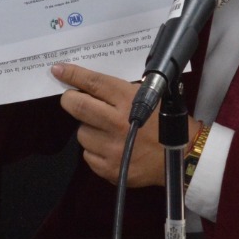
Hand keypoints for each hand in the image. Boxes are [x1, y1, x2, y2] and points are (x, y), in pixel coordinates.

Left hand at [51, 62, 164, 187]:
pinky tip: (111, 148)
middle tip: (71, 99)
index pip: (93, 82)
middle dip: (69, 100)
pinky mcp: (109, 168)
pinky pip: (88, 155)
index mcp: (128, 100)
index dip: (72, 74)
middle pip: (77, 106)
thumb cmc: (164, 121)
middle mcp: (117, 122)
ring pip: (81, 133)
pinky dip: (95, 150)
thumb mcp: (148, 96)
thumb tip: (88, 85)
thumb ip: (119, 91)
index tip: (58, 69)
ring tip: (106, 131)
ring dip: (88, 129)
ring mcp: (112, 147)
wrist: (180, 156)